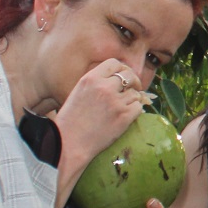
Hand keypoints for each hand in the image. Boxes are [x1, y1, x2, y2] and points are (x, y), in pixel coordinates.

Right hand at [53, 58, 148, 190]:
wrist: (68, 144)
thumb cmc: (70, 122)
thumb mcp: (78, 93)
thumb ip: (96, 83)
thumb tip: (117, 79)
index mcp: (90, 79)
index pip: (114, 63)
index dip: (121, 69)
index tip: (123, 77)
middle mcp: (104, 87)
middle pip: (129, 75)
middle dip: (133, 81)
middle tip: (133, 88)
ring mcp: (116, 101)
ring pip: (135, 92)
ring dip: (133, 98)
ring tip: (125, 107)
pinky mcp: (124, 116)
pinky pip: (139, 107)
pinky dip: (136, 110)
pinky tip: (127, 115)